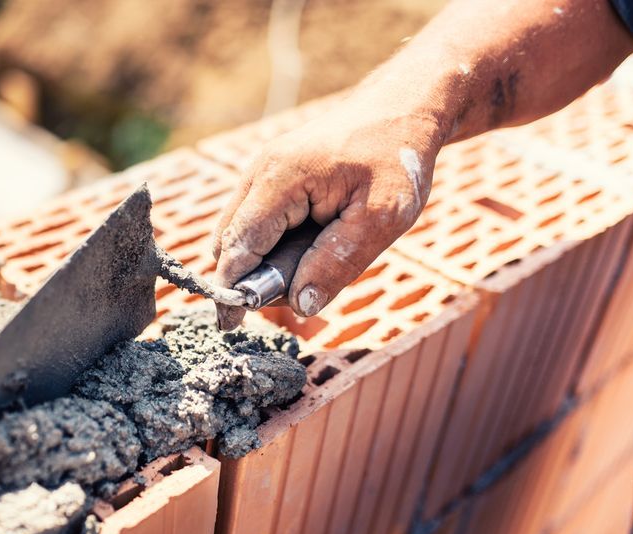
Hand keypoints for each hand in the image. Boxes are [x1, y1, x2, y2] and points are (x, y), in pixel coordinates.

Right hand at [211, 100, 443, 329]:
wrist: (403, 109)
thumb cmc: (397, 159)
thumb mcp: (383, 217)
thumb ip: (339, 261)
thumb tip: (301, 304)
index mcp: (281, 179)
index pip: (239, 245)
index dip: (233, 288)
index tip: (231, 325)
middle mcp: (260, 173)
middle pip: (229, 242)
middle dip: (249, 278)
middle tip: (295, 295)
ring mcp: (261, 173)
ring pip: (238, 233)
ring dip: (261, 262)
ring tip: (310, 266)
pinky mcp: (270, 179)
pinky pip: (254, 222)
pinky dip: (270, 246)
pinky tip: (308, 247)